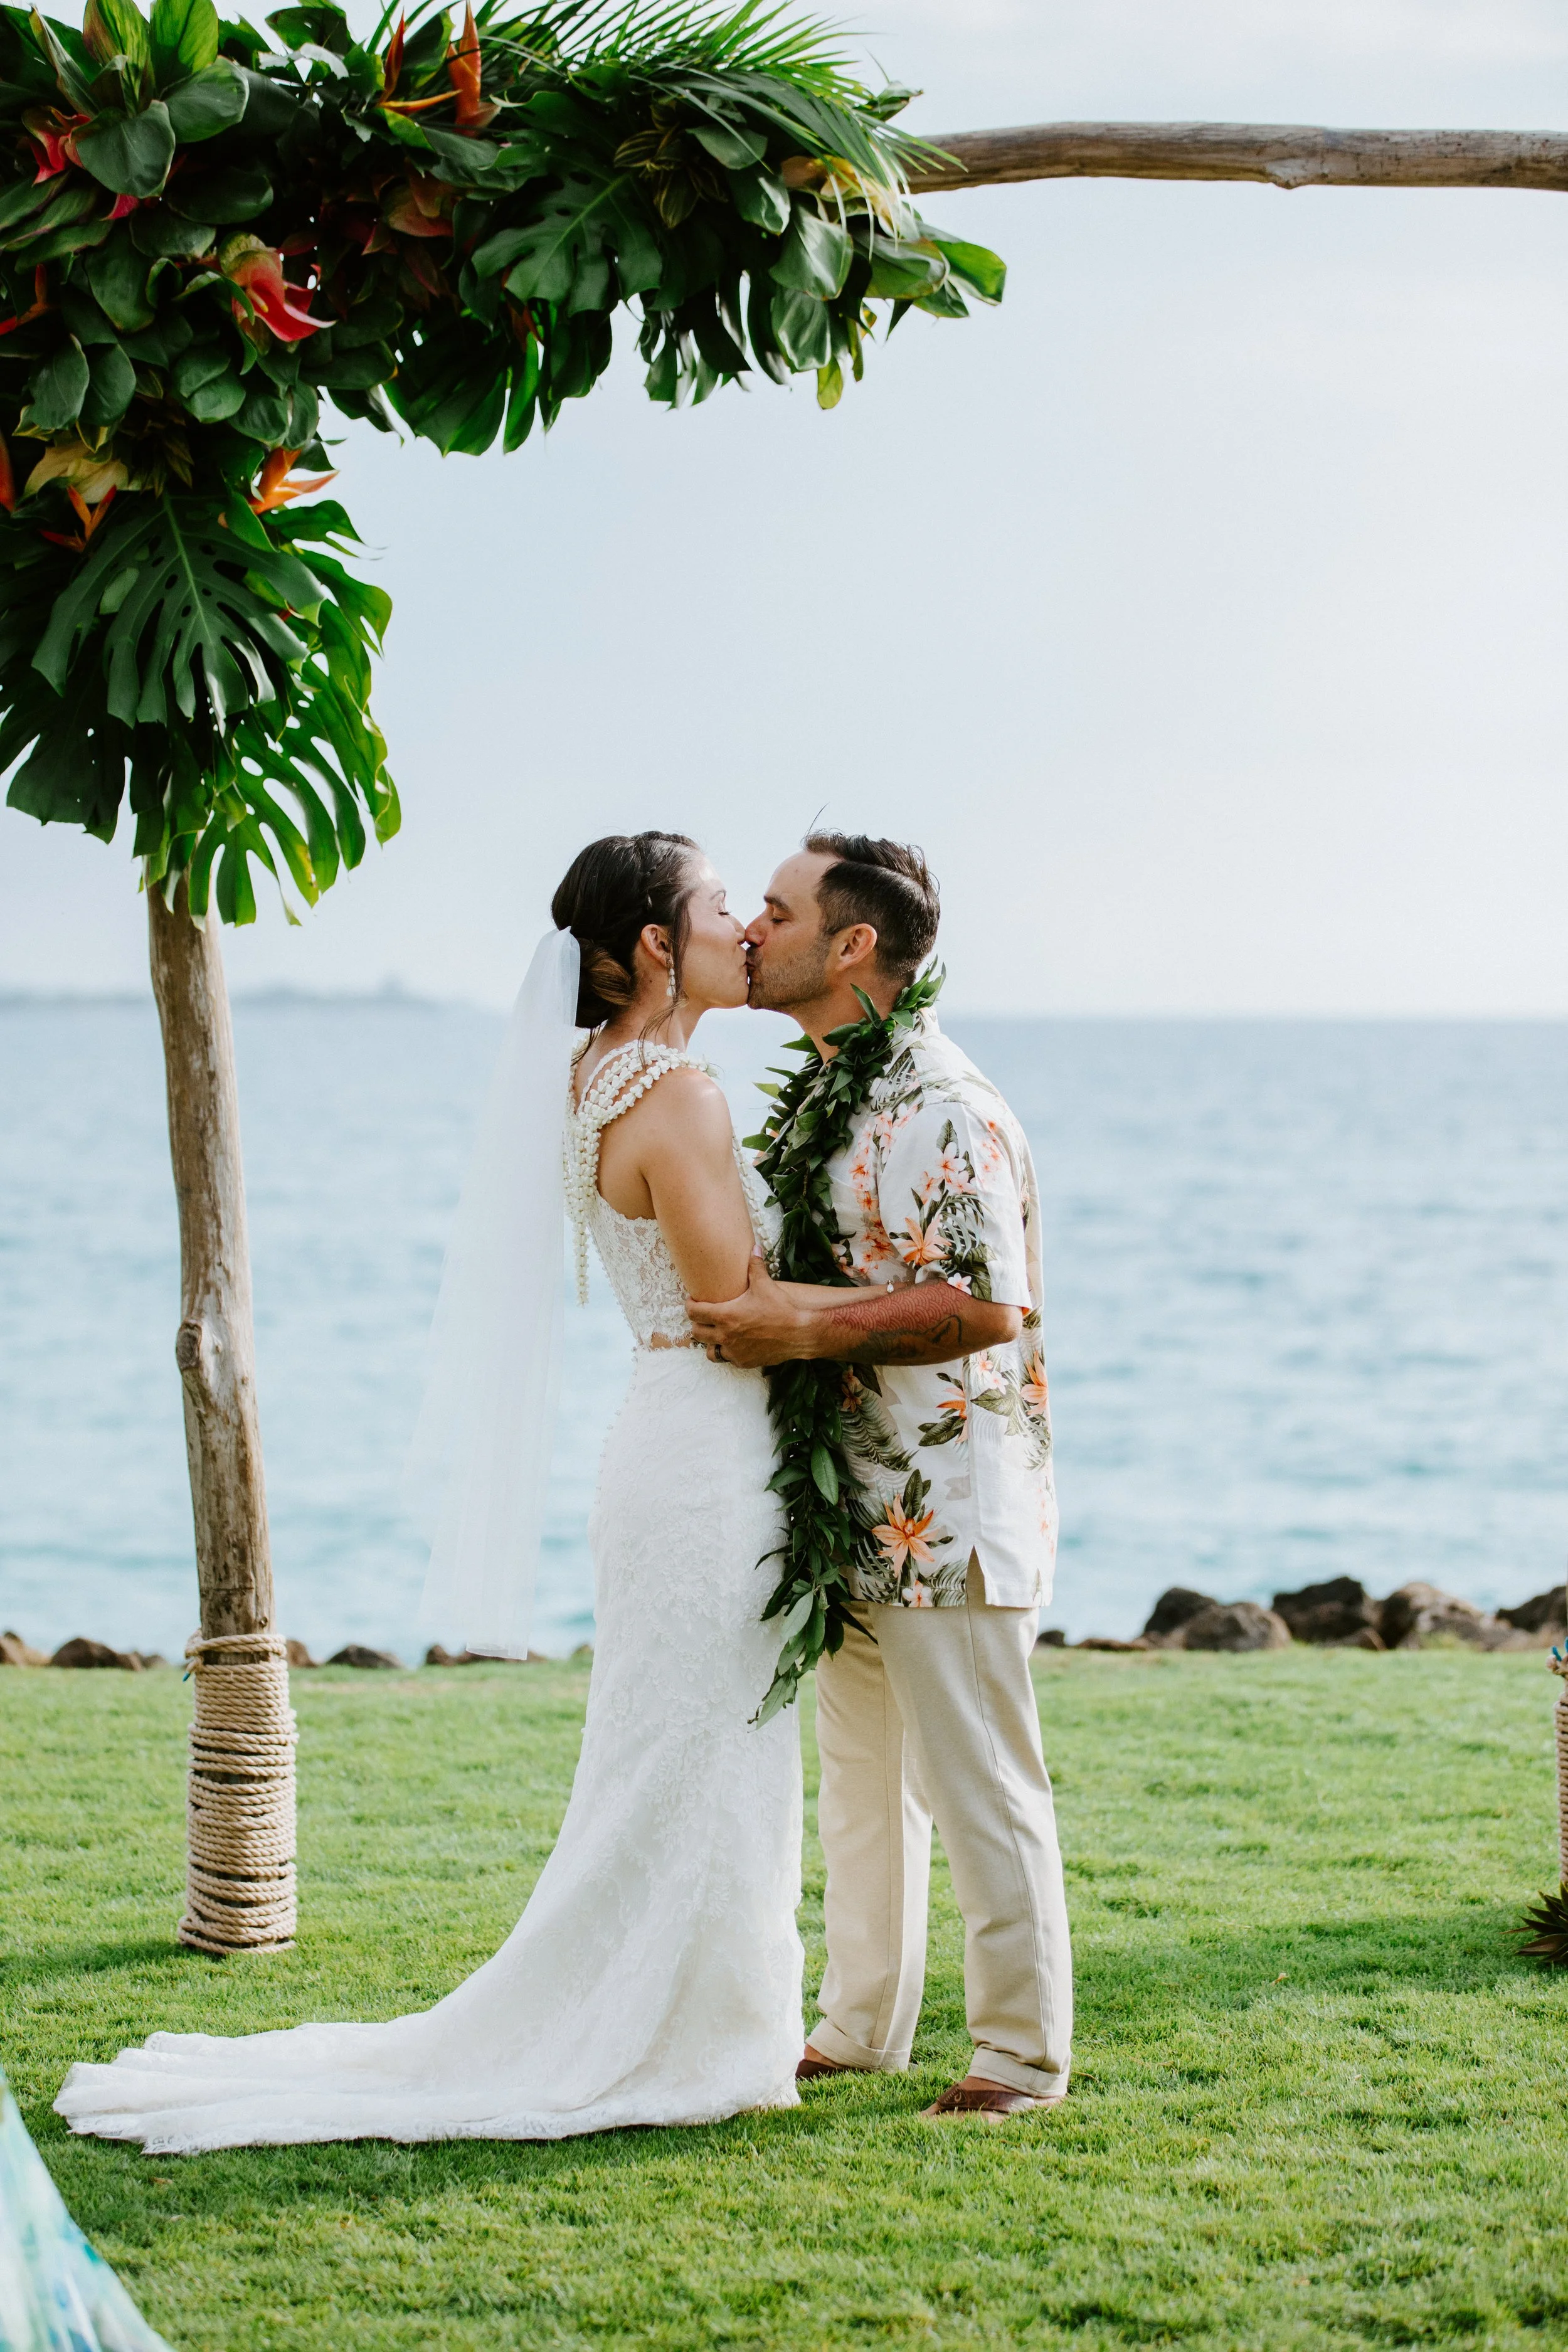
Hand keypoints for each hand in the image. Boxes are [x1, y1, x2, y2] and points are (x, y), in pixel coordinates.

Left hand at [687, 1254, 805, 1367]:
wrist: (800, 1333)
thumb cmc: (781, 1309)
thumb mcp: (765, 1285)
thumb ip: (755, 1266)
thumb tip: (754, 1247)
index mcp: (726, 1316)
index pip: (694, 1312)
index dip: (690, 1305)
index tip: (693, 1300)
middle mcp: (726, 1336)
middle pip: (697, 1333)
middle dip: (697, 1323)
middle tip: (703, 1316)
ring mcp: (735, 1351)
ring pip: (710, 1351)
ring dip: (710, 1342)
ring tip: (716, 1333)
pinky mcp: (745, 1362)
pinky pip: (728, 1359)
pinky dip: (728, 1352)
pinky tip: (735, 1344)